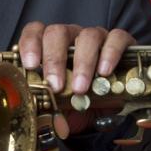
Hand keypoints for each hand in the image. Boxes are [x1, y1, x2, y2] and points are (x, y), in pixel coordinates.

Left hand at [18, 22, 135, 136]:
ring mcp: (96, 37)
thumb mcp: (59, 107)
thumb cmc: (76, 101)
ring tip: (80, 88)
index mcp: (50, 45)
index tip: (30, 65)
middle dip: (55, 59)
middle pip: (58, 33)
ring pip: (87, 36)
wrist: (105, 108)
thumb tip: (42, 118)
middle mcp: (71, 37)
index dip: (30, 44)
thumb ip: (48, 109)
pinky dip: (110, 53)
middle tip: (56, 85)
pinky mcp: (120, 42)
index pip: (35, 31)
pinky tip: (104, 72)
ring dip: (83, 63)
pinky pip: (117, 38)